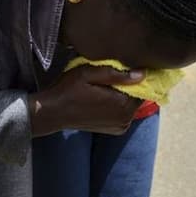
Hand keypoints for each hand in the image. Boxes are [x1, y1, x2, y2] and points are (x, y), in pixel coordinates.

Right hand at [28, 65, 144, 136]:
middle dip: (130, 85)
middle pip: (137, 96)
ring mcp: (120, 126)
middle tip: (113, 74)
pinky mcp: (114, 130)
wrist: (52, 112)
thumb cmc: (68, 89)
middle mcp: (125, 119)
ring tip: (106, 86)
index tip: (125, 67)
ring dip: (123, 95)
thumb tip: (142, 73)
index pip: (143, 87)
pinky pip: (123, 113)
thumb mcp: (89, 73)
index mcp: (123, 105)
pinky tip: (104, 97)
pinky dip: (118, 105)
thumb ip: (116, 74)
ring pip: (130, 105)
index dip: (136, 75)